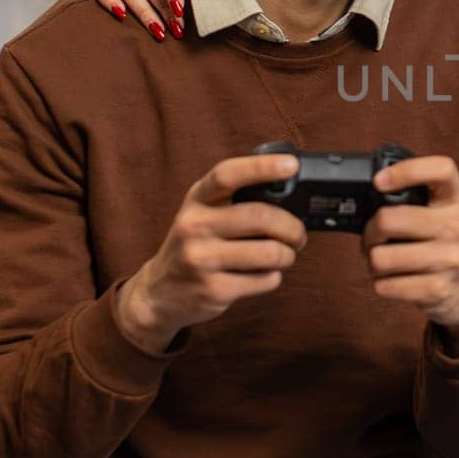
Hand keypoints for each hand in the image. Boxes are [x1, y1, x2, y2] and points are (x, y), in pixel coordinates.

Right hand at [115, 152, 307, 353]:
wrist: (160, 292)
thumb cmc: (196, 245)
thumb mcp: (203, 213)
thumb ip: (234, 199)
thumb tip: (288, 191)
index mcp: (196, 200)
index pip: (227, 175)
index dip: (262, 167)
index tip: (292, 165)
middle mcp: (195, 226)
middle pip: (260, 217)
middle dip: (292, 227)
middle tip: (298, 235)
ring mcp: (201, 259)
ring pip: (270, 252)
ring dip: (288, 255)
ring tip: (284, 256)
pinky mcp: (213, 290)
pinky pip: (265, 280)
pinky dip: (273, 277)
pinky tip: (261, 275)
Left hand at [359, 156, 458, 352]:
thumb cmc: (447, 246)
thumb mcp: (444, 216)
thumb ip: (415, 202)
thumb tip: (367, 201)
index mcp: (456, 200)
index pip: (442, 169)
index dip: (407, 170)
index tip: (379, 181)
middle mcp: (457, 226)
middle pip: (390, 219)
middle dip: (370, 232)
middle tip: (373, 238)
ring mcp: (451, 259)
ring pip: (382, 257)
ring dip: (373, 261)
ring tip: (383, 262)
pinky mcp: (438, 289)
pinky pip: (387, 285)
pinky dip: (381, 284)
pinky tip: (393, 281)